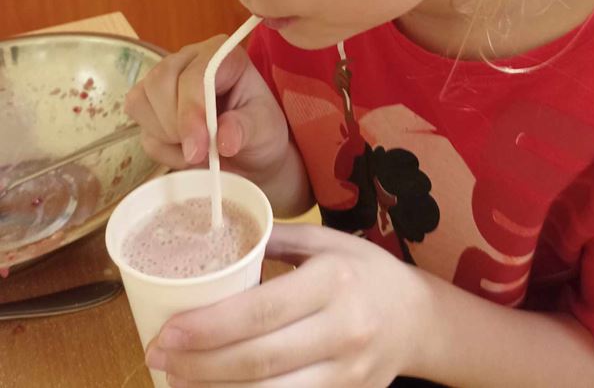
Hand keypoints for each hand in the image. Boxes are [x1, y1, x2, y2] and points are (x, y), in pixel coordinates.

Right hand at [124, 38, 288, 178]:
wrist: (249, 154)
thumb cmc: (259, 132)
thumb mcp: (264, 129)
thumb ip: (245, 129)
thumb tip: (224, 139)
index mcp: (221, 54)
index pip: (195, 74)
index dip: (191, 111)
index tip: (198, 148)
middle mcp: (189, 59)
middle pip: (160, 81)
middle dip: (176, 125)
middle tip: (201, 151)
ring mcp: (165, 80)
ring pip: (140, 101)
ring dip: (165, 135)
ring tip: (197, 149)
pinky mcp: (149, 104)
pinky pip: (139, 126)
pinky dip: (160, 147)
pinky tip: (184, 151)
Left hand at [145, 223, 424, 386]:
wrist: (419, 320)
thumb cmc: (365, 270)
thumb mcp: (327, 241)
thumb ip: (275, 240)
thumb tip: (217, 235)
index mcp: (333, 281)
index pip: (261, 311)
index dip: (208, 327)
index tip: (167, 330)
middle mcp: (343, 331)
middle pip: (259, 361)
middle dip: (199, 365)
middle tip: (158, 356)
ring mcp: (347, 374)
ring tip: (177, 379)